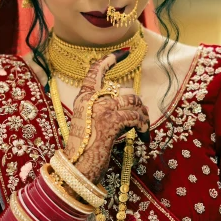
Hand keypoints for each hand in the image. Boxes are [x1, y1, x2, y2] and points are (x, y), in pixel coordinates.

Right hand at [65, 51, 149, 183]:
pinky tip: (143, 135)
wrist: (77, 168)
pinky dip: (143, 126)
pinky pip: (135, 117)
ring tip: (143, 128)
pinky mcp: (110, 122)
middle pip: (123, 91)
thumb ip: (108, 112)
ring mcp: (100, 110)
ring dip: (142, 116)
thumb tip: (139, 107)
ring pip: (132, 102)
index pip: (95, 72)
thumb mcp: (92, 125)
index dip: (110, 60)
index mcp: (82, 99)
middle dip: (137, 105)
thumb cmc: (85, 150)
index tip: (123, 52)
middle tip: (141, 119)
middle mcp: (90, 100)